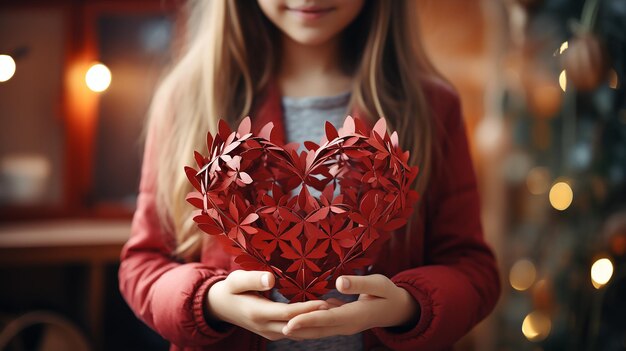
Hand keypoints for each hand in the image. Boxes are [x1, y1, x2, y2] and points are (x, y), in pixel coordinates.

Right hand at [206, 270, 328, 340]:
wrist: (221, 307)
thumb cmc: (230, 288)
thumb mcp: (236, 279)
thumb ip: (253, 278)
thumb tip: (271, 278)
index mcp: (257, 313)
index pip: (288, 314)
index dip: (307, 309)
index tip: (325, 302)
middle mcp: (266, 327)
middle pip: (298, 327)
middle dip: (318, 318)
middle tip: (339, 307)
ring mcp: (271, 333)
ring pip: (299, 332)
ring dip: (318, 323)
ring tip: (337, 309)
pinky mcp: (275, 333)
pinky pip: (296, 331)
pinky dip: (311, 324)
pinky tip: (325, 312)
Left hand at [282, 274, 419, 338]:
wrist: (397, 309)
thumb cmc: (388, 293)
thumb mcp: (379, 284)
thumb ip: (360, 283)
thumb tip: (339, 282)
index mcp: (356, 315)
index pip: (328, 319)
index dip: (308, 321)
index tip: (290, 322)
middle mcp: (347, 325)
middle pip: (319, 330)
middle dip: (298, 330)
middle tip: (276, 326)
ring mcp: (344, 325)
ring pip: (319, 330)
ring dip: (301, 329)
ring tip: (279, 325)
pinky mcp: (341, 321)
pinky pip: (322, 325)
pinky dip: (309, 323)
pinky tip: (295, 317)